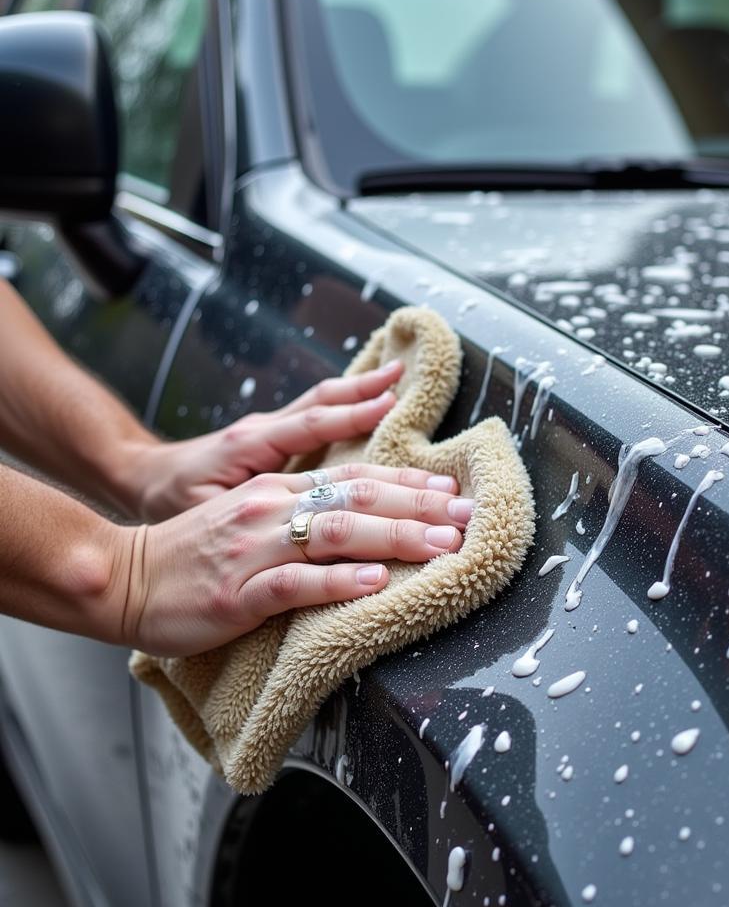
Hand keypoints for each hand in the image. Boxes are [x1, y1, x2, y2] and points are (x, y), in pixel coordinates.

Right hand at [119, 463, 473, 656]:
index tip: (451, 490)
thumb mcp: (252, 518)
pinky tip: (375, 583)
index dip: (407, 483)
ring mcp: (255, 550)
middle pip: (357, 498)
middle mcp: (271, 509)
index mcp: (277, 490)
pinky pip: (296, 583)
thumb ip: (302, 513)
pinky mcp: (238, 593)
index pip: (354, 478)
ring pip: (337, 534)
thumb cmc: (195, 554)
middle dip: (419, 506)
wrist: (124, 576)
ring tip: (441, 545)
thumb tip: (366, 519)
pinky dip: (339, 582)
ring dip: (396, 537)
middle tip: (467, 515)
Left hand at [127, 359, 405, 521]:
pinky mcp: (276, 435)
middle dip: (367, 393)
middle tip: (406, 382)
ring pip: (323, 401)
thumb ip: (245, 514)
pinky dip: (350, 402)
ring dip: (362, 390)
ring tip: (400, 376)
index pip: (309, 424)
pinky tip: (376, 397)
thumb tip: (292, 529)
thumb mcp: (200, 513)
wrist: (143, 478)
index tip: (389, 403)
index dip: (350, 415)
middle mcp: (264, 428)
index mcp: (249, 445)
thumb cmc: (170, 502)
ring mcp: (271, 428)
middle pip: (324, 403)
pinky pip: (319, 413)